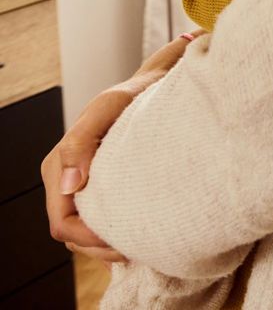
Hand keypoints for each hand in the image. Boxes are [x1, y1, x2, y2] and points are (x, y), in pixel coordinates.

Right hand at [41, 30, 205, 259]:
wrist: (151, 85)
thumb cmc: (132, 94)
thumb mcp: (109, 107)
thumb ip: (82, 141)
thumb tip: (71, 185)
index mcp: (58, 166)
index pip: (62, 221)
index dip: (87, 237)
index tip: (119, 239)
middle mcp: (65, 179)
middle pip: (72, 233)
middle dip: (98, 246)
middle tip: (133, 249)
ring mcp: (80, 185)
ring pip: (84, 233)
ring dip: (105, 244)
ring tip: (137, 246)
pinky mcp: (99, 186)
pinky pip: (97, 221)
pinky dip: (112, 235)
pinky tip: (135, 239)